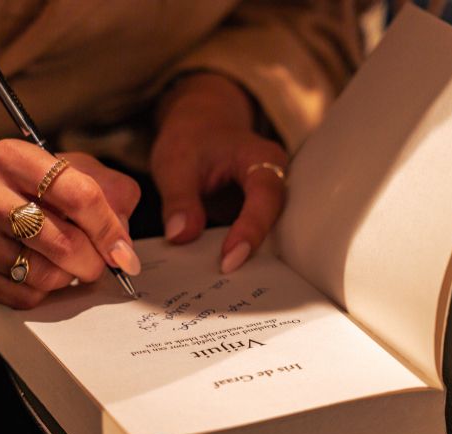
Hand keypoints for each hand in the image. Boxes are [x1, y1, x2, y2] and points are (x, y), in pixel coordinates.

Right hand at [0, 141, 140, 308]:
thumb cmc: (12, 189)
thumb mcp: (57, 169)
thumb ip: (105, 189)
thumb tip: (125, 237)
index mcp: (13, 156)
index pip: (80, 194)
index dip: (110, 229)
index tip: (124, 253)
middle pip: (63, 242)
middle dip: (93, 262)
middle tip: (98, 264)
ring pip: (43, 275)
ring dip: (67, 278)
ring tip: (65, 266)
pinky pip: (22, 296)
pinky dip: (42, 292)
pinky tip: (36, 274)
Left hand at [151, 73, 287, 272]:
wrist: (200, 125)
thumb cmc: (192, 137)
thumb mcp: (175, 162)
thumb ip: (179, 198)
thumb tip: (181, 236)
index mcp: (262, 158)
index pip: (265, 197)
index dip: (250, 230)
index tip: (228, 260)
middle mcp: (276, 181)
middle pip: (274, 222)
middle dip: (253, 254)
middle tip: (227, 284)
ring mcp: (269, 201)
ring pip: (267, 236)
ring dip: (246, 260)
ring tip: (222, 290)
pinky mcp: (256, 217)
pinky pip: (252, 239)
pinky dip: (235, 255)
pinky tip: (215, 277)